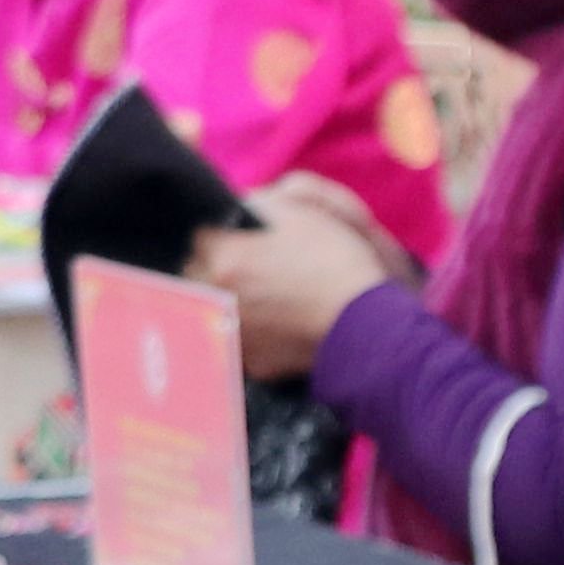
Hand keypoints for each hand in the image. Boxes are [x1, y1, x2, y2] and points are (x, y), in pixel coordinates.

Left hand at [198, 176, 407, 377]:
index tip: (235, 236)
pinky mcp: (253, 363)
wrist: (367, 318)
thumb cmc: (334, 259)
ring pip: (212, 310)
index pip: (197, 237)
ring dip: (225, 299)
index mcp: (223, 256)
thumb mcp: (296, 212)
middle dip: (213, 266)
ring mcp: (234, 334)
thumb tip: (236, 204)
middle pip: (196, 275)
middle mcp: (218, 298)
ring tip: (259, 293)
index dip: (219, 233)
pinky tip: (273, 323)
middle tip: (246, 264)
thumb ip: (255, 202)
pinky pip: (239, 342)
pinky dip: (250, 332)